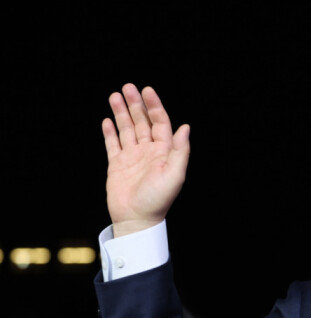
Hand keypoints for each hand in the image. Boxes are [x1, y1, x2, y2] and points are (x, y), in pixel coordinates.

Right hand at [102, 84, 189, 236]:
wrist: (136, 219)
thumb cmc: (158, 200)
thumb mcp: (174, 175)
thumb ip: (181, 151)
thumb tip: (186, 127)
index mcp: (164, 152)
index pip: (160, 123)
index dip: (154, 106)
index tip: (147, 91)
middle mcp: (149, 152)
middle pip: (142, 122)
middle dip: (135, 104)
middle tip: (127, 87)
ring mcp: (132, 158)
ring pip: (127, 130)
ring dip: (121, 113)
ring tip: (114, 96)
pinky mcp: (117, 165)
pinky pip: (113, 145)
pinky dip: (110, 132)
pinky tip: (107, 120)